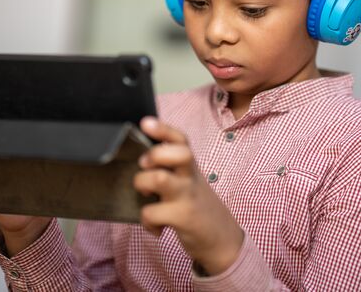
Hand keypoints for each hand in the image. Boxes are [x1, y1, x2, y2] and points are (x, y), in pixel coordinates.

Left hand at [133, 118, 243, 275]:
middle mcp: (190, 176)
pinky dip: (147, 221)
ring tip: (145, 195)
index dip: (163, 129)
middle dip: (154, 155)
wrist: (221, 237)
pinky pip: (152, 213)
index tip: (145, 123)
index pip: (180, 139)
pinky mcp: (182, 218)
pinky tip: (155, 225)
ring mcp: (187, 196)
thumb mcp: (188, 179)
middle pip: (177, 153)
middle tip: (145, 165)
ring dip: (142, 184)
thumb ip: (169, 166)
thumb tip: (139, 157)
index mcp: (190, 165)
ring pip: (159, 179)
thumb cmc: (196, 203)